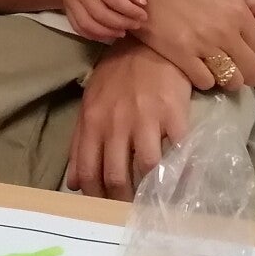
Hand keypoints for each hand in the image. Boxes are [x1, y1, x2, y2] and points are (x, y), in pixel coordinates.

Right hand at [61, 0, 147, 41]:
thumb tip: (141, 4)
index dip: (130, 10)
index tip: (143, 15)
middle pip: (100, 14)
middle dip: (121, 23)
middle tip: (136, 25)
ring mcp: (69, 0)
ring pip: (87, 24)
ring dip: (107, 33)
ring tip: (123, 32)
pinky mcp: (66, 7)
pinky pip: (78, 27)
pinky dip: (92, 35)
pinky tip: (107, 35)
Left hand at [68, 40, 190, 199]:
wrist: (147, 46)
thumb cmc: (117, 76)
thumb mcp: (90, 104)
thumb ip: (80, 143)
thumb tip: (73, 183)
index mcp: (92, 122)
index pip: (87, 171)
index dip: (95, 196)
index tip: (102, 208)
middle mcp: (115, 123)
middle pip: (116, 176)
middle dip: (122, 200)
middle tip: (129, 209)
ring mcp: (145, 119)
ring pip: (145, 168)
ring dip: (150, 189)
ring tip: (153, 197)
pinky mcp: (173, 115)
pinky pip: (178, 152)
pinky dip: (181, 172)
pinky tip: (181, 181)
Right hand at [108, 0, 254, 90]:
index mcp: (238, 11)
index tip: (250, 58)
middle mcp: (224, 30)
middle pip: (251, 70)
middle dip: (248, 75)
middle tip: (238, 73)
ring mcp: (202, 44)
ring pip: (229, 79)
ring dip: (228, 81)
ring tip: (220, 74)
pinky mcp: (179, 54)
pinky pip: (203, 81)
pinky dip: (205, 81)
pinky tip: (199, 71)